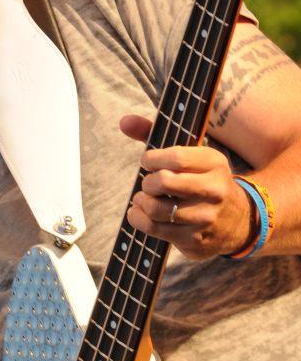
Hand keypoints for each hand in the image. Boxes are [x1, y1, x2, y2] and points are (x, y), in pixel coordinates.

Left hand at [119, 114, 252, 259]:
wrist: (238, 220)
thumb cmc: (201, 180)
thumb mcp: (190, 155)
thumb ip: (154, 133)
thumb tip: (124, 121)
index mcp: (214, 163)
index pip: (174, 157)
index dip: (152, 159)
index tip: (148, 162)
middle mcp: (214, 190)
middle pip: (163, 182)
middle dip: (147, 182)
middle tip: (149, 183)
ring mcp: (205, 217)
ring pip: (156, 209)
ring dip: (141, 202)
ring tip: (143, 198)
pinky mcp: (194, 239)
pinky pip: (155, 229)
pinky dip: (139, 219)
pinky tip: (140, 212)